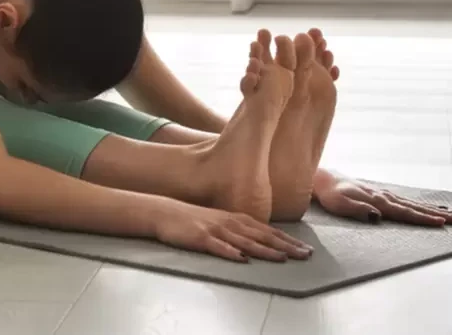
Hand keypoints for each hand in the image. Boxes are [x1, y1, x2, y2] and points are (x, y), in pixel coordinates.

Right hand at [152, 199, 313, 262]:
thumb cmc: (193, 219)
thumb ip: (239, 229)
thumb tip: (260, 241)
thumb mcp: (220, 220)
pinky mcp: (200, 238)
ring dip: (265, 250)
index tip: (305, 248)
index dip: (287, 240)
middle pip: (262, 236)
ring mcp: (215, 230)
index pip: (267, 230)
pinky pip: (218, 246)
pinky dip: (230, 253)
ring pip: (244, 242)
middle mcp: (230, 223)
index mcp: (236, 219)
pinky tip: (242, 259)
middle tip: (305, 255)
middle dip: (285, 246)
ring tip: (282, 258)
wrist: (165, 212)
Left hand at [314, 170, 451, 225]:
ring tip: (448, 214)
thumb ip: (359, 210)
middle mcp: (383, 197)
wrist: (323, 180)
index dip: (421, 218)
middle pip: (413, 207)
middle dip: (434, 214)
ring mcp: (383, 194)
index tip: (440, 222)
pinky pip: (404, 200)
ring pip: (411, 203)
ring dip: (430, 209)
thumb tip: (378, 217)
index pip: (403, 212)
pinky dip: (418, 205)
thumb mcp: (340, 205)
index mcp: (376, 201)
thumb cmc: (330, 195)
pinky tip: (425, 207)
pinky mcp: (380, 195)